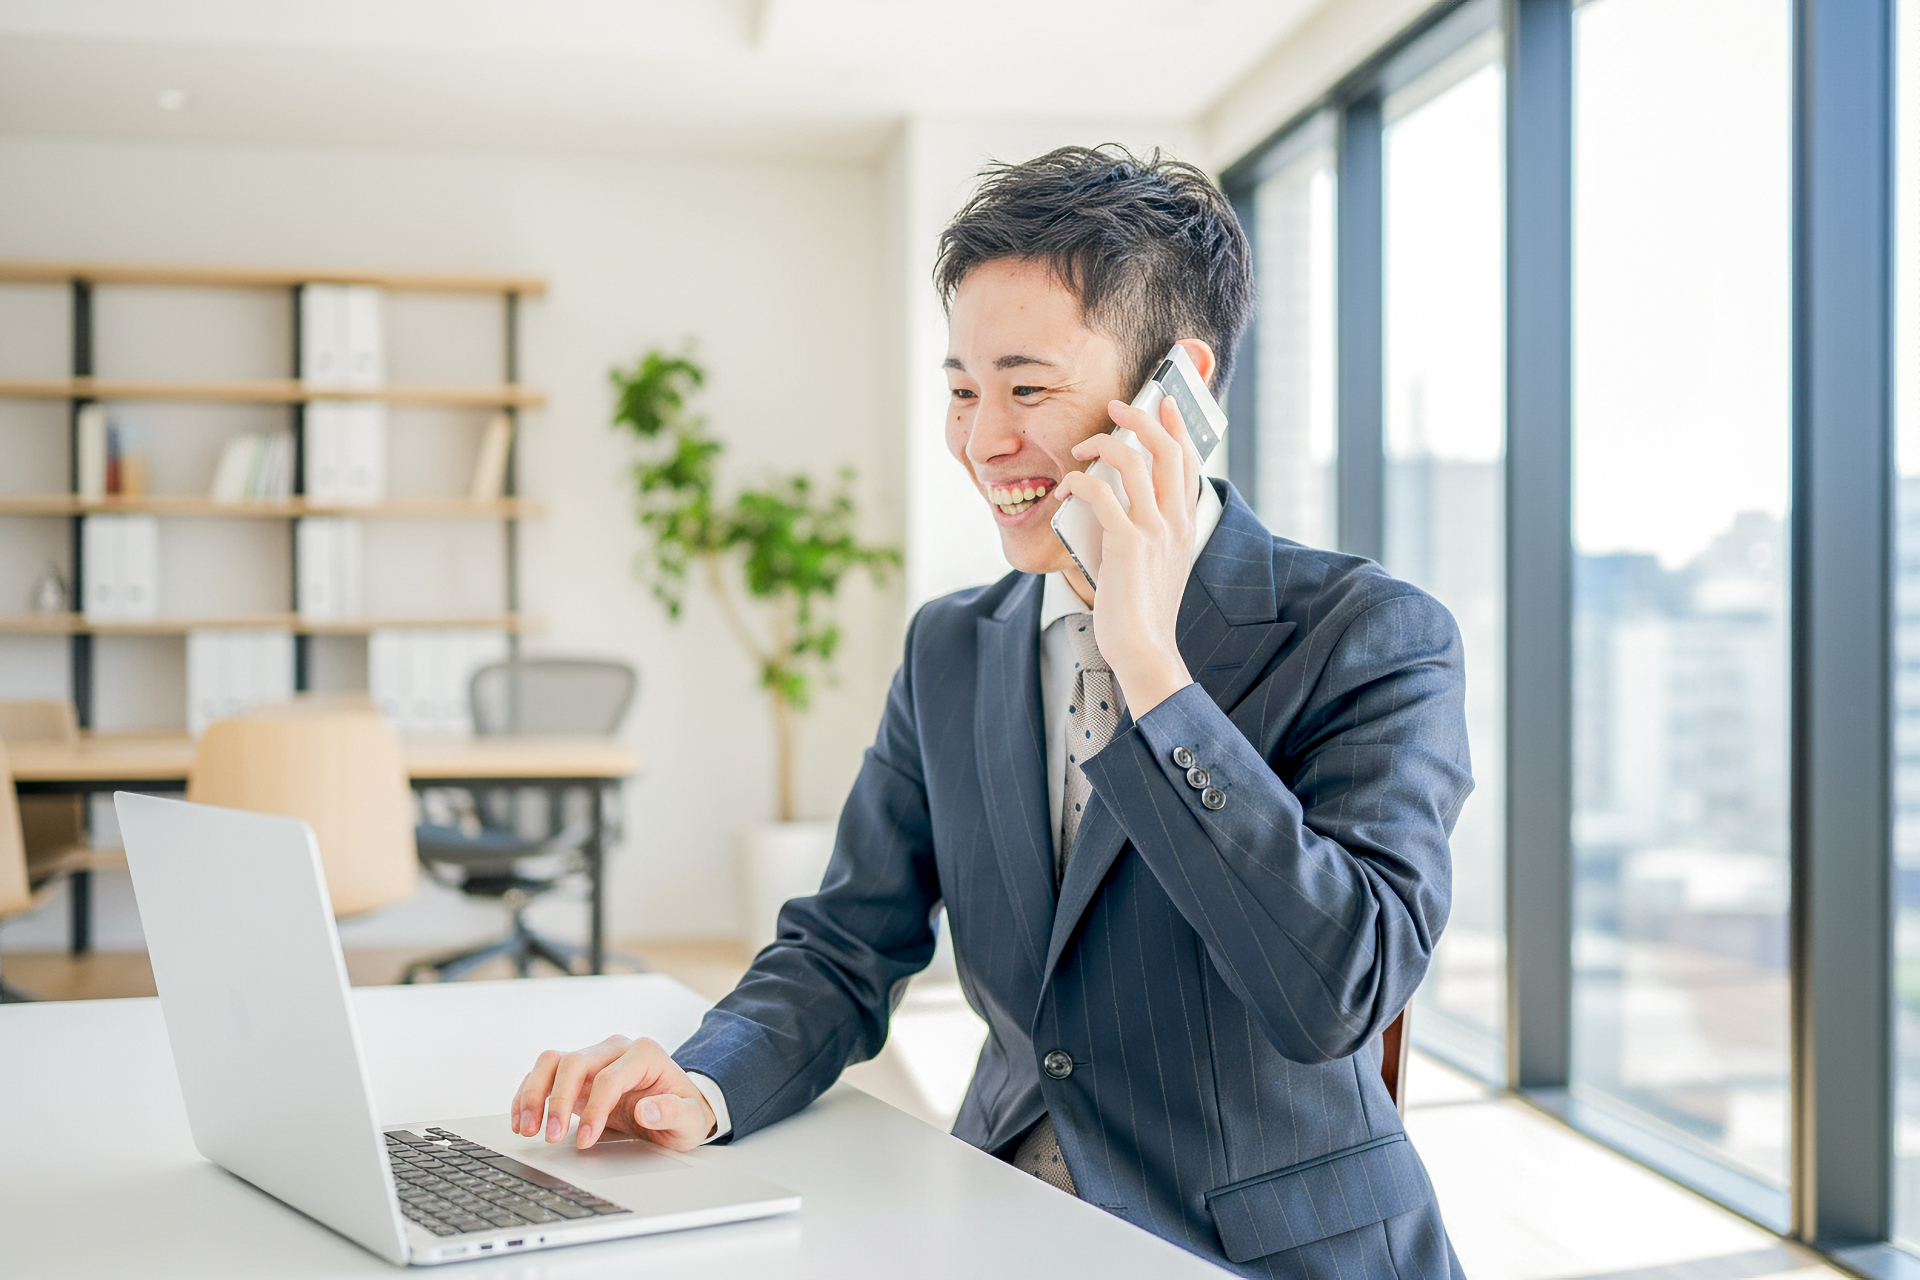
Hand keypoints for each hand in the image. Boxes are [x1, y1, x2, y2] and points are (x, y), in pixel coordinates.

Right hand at [509, 1034, 716, 1151]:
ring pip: (552, 1062)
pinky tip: (523, 1120)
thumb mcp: (691, 1119)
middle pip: (574, 1062)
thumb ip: (674, 1113)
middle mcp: (615, 1049)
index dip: (594, 1109)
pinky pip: (544, 1075)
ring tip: (527, 1128)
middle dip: (557, 1100)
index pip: (610, 1077)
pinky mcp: (577, 1074)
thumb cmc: (685, 1112)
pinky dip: (529, 1095)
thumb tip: (648, 1110)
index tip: (584, 1140)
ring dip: (534, 1094)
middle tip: (549, 1135)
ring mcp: (594, 1058)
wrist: (678, 1108)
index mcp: (645, 1054)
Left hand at [1051, 389, 1202, 715]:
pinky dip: (1079, 481)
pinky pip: (1101, 493)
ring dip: (1105, 444)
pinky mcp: (1127, 544)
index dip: (1177, 427)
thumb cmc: (1141, 609)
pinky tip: (1066, 487)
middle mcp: (1176, 522)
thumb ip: (1147, 529)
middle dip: (1143, 418)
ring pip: (1135, 462)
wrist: (1144, 648)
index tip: (1164, 403)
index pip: (1190, 461)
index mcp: (1186, 525)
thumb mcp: (1156, 563)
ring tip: (1083, 445)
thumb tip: (1114, 497)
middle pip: (1168, 450)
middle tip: (1118, 406)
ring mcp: (1155, 531)